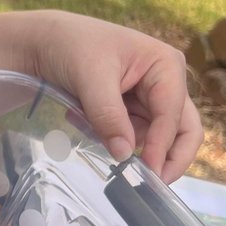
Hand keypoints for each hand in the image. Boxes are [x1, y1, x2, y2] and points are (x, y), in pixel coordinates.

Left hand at [22, 11, 201, 181]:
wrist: (43, 40)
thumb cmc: (71, 46)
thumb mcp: (90, 78)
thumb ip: (109, 116)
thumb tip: (125, 155)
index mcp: (166, 66)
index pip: (173, 115)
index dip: (162, 147)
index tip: (148, 174)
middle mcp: (165, 82)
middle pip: (182, 130)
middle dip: (166, 157)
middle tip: (149, 185)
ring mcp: (148, 98)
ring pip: (153, 138)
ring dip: (124, 143)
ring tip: (83, 122)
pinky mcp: (130, 109)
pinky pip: (129, 135)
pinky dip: (109, 136)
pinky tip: (79, 116)